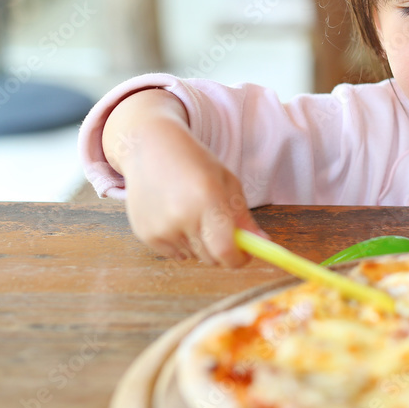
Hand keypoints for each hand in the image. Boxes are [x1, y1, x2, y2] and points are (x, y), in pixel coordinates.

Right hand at [102, 89, 266, 267]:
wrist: (150, 148)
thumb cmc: (196, 163)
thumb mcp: (227, 182)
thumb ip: (244, 217)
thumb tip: (263, 244)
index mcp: (208, 199)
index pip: (225, 250)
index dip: (238, 259)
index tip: (245, 256)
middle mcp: (181, 216)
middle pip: (211, 258)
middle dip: (222, 251)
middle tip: (222, 229)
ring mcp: (160, 227)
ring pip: (193, 256)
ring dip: (200, 244)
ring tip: (193, 213)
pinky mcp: (145, 234)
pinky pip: (174, 253)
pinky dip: (181, 242)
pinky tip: (175, 215)